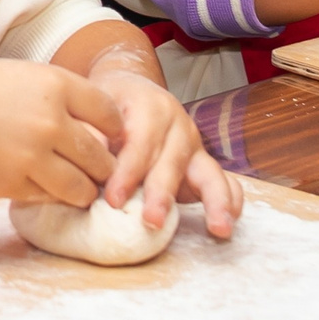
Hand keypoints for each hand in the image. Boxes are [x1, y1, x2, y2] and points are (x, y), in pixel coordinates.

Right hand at [0, 55, 119, 208]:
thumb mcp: (26, 76)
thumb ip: (63, 101)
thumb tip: (99, 132)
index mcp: (57, 87)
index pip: (111, 116)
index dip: (116, 131)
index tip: (111, 139)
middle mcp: (50, 122)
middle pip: (101, 158)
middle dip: (103, 168)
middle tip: (98, 171)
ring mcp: (31, 156)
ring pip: (81, 188)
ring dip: (83, 190)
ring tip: (76, 186)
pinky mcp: (11, 184)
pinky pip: (48, 198)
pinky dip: (50, 196)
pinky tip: (41, 184)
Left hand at [87, 58, 243, 240]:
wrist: (128, 91)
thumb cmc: (106, 107)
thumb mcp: (93, 110)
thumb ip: (90, 131)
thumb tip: (88, 151)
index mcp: (149, 107)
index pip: (140, 142)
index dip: (127, 172)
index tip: (113, 200)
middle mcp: (178, 124)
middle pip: (173, 160)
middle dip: (162, 193)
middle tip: (152, 221)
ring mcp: (194, 145)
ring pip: (209, 172)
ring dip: (213, 201)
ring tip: (219, 228)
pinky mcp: (202, 163)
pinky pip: (225, 180)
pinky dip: (230, 200)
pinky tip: (229, 221)